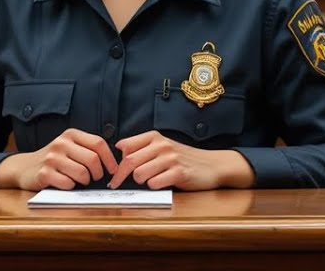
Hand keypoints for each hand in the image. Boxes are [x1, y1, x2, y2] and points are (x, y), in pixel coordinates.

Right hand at [0, 128, 117, 190]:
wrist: (24, 167)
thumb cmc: (54, 159)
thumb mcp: (69, 147)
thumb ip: (88, 149)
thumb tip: (114, 164)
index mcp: (70, 135)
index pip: (98, 143)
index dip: (110, 159)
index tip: (113, 170)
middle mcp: (61, 143)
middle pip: (93, 160)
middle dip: (98, 174)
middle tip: (94, 179)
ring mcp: (51, 158)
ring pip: (82, 173)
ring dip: (85, 182)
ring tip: (79, 181)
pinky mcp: (44, 174)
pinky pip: (68, 184)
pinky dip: (71, 187)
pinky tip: (65, 184)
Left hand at [108, 130, 241, 189]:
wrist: (212, 165)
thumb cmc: (183, 158)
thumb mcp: (163, 146)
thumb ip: (142, 147)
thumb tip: (119, 152)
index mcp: (155, 137)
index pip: (125, 146)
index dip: (116, 161)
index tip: (112, 172)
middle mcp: (162, 145)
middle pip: (129, 161)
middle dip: (120, 176)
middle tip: (116, 185)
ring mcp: (171, 159)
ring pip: (140, 174)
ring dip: (141, 181)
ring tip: (150, 180)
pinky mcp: (179, 173)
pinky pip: (155, 183)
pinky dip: (154, 187)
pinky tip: (162, 183)